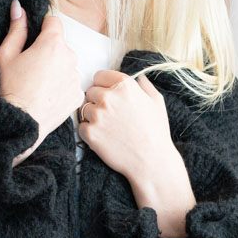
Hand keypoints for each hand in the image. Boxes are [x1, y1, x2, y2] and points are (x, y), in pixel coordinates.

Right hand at [0, 0, 83, 165]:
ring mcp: (76, 77)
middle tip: (30, 68)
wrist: (18, 124)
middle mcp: (69, 58)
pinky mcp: (77, 95)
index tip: (34, 39)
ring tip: (38, 84)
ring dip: (56, 69)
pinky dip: (61, 86)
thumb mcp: (5, 55)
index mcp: (52, 44)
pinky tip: (46, 95)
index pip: (54, 21)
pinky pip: (70, 83)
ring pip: (67, 65)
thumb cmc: (8, 89)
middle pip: (61, 45)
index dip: (42, 27)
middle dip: (48, 51)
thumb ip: (16, 28)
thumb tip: (19, 7)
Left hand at [77, 69, 195, 237]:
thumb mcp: (156, 102)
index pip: (98, 76)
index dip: (102, 86)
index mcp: (124, 85)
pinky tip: (104, 139)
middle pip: (90, 92)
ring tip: (110, 129)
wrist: (151, 161)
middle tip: (111, 117)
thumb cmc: (156, 131)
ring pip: (84, 110)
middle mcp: (108, 97)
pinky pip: (81, 127)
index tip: (108, 96)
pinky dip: (89, 133)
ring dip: (93, 118)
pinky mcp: (90, 133)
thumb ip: (145, 86)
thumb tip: (139, 77)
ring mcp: (97, 115)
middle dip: (97, 102)